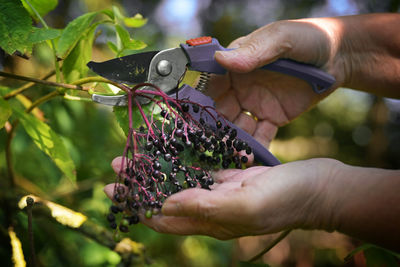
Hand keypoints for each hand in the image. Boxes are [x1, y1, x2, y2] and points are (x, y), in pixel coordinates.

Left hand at [104, 158, 340, 239]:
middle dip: (142, 184)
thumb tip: (166, 204)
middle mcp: (213, 210)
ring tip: (138, 155)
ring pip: (182, 182)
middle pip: (167, 199)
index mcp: (213, 223)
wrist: (320, 188)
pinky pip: (203, 170)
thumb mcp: (244, 206)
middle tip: (118, 165)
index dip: (137, 205)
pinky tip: (173, 149)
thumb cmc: (287, 200)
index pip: (164, 217)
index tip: (115, 190)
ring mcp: (224, 193)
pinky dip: (186, 160)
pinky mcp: (234, 177)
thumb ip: (205, 208)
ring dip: (159, 169)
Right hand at [206, 18, 344, 146]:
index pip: (214, 80)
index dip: (204, 95)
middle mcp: (241, 85)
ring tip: (235, 154)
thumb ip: (255, 50)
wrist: (341, 57)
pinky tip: (251, 158)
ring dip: (233, 140)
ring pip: (237, 126)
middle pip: (221, 108)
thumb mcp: (283, 38)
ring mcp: (255, 103)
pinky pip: (260, 135)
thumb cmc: (310, 38)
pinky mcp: (272, 118)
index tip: (198, 112)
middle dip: (217, 125)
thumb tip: (220, 60)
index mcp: (238, 63)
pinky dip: (254, 148)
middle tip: (215, 140)